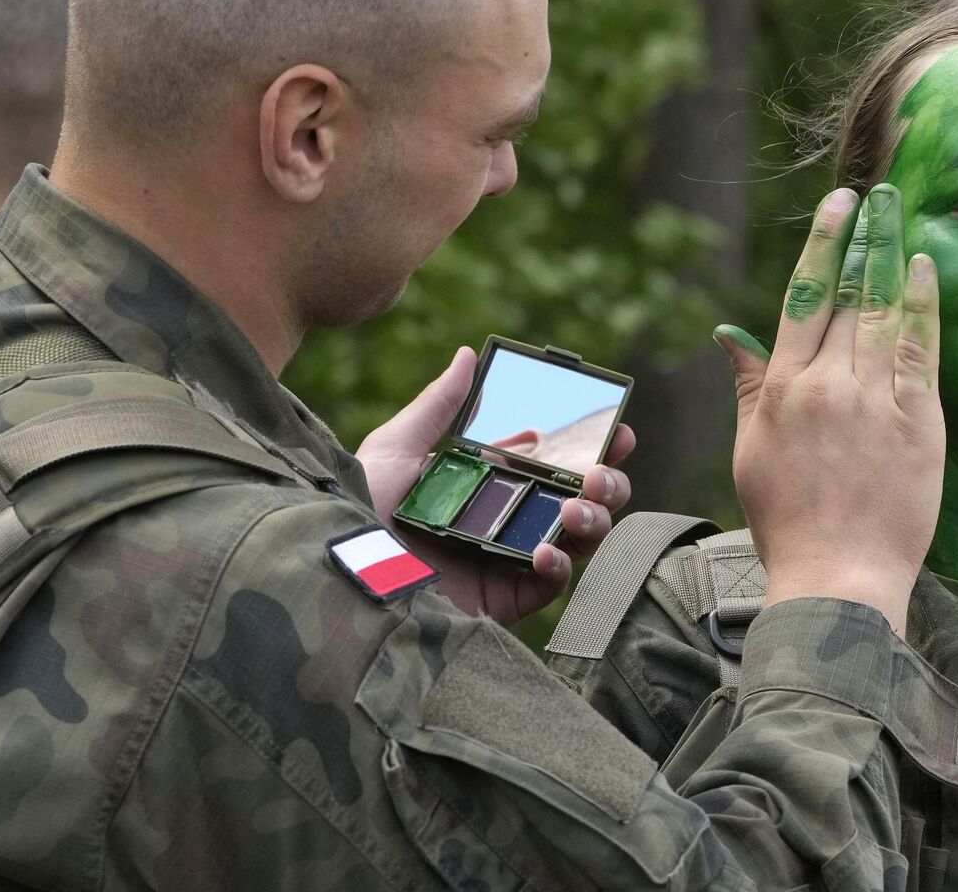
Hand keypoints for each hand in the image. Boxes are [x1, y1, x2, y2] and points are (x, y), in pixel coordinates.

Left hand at [357, 346, 635, 623]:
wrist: (340, 573)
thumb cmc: (360, 508)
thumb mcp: (395, 449)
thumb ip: (439, 406)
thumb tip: (468, 354)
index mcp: (493, 483)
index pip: (558, 462)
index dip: (594, 446)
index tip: (617, 430)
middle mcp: (510, 521)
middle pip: (584, 500)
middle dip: (608, 484)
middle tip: (602, 472)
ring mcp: (511, 561)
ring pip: (581, 541)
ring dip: (593, 519)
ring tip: (576, 507)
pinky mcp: (504, 602)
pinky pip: (552, 585)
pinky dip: (560, 565)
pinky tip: (546, 550)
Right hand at [712, 184, 943, 629]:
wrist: (839, 579)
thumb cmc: (789, 525)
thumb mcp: (753, 453)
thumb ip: (748, 387)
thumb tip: (729, 336)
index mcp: (782, 391)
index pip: (803, 299)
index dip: (822, 247)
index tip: (835, 208)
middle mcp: (827, 386)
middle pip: (847, 295)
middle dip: (861, 238)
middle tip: (874, 194)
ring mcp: (875, 401)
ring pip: (884, 310)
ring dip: (891, 256)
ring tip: (898, 215)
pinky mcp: (919, 422)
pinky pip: (920, 347)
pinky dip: (923, 302)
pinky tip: (926, 268)